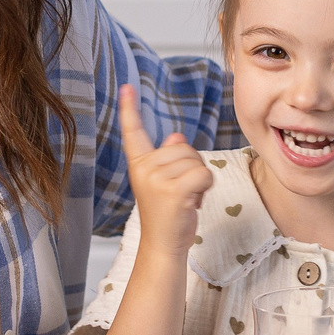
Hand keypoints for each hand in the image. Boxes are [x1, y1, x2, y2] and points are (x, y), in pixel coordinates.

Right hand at [120, 84, 212, 259]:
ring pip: (196, 161)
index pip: (134, 132)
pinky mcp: (173, 190)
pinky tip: (193, 203)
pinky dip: (206, 187)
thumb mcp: (166, 183)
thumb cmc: (167, 216)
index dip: (130, 108)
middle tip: (181, 193)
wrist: (163, 247)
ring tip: (185, 199)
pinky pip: (204, 173)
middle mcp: (144, 168)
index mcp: (139, 164)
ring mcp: (156, 178)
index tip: (127, 87)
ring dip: (199, 180)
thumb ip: (170, 158)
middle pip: (184, 148)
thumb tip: (176, 137)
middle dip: (192, 168)